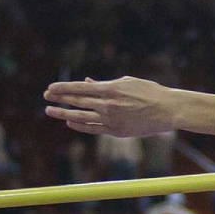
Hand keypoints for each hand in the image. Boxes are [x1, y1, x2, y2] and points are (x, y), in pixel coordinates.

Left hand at [43, 77, 177, 136]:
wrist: (169, 110)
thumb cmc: (150, 92)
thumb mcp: (127, 82)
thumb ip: (105, 84)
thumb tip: (87, 83)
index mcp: (111, 89)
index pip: (80, 88)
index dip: (63, 88)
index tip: (50, 88)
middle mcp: (108, 105)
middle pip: (77, 101)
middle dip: (59, 98)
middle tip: (46, 96)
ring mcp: (112, 119)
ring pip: (81, 116)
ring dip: (63, 113)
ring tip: (50, 111)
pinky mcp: (117, 131)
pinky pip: (93, 128)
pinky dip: (80, 125)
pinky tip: (70, 121)